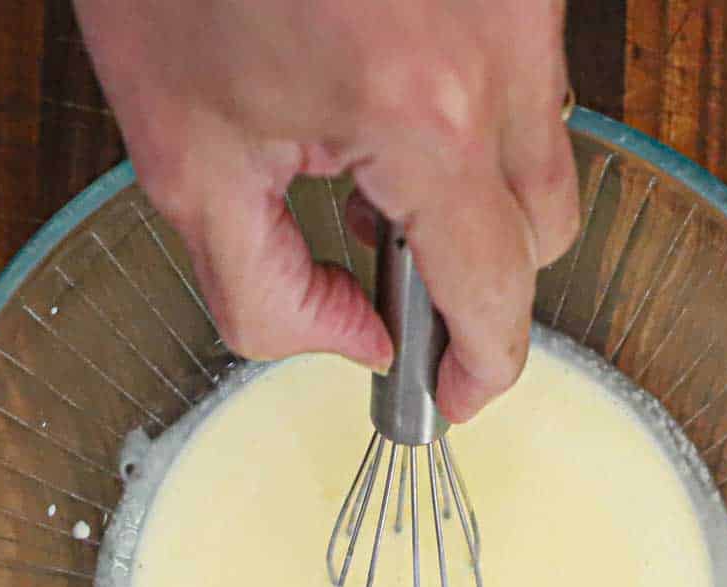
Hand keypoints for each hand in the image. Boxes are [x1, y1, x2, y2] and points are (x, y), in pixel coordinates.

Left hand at [74, 0, 579, 421]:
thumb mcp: (183, 160)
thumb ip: (266, 294)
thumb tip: (355, 339)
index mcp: (421, 113)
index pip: (495, 289)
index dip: (481, 368)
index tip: (452, 396)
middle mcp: (498, 50)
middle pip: (542, 233)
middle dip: (474, 284)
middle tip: (393, 293)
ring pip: (543, 159)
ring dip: (472, 204)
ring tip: (366, 186)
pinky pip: (523, 87)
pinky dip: (469, 130)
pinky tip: (383, 114)